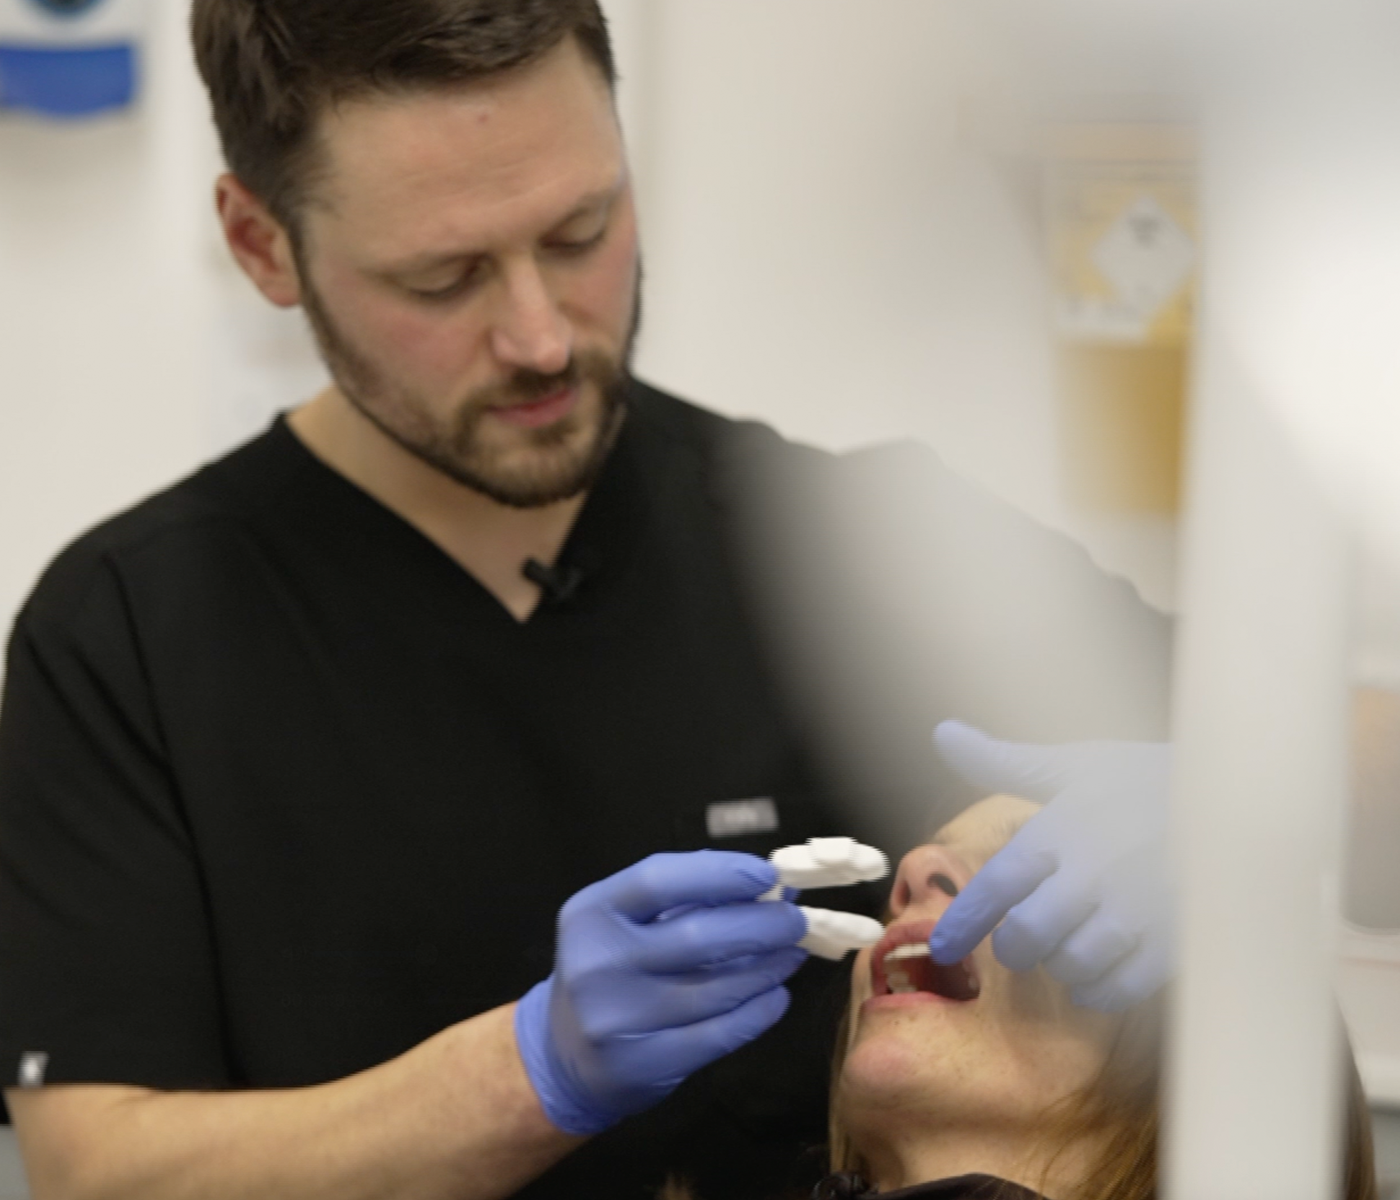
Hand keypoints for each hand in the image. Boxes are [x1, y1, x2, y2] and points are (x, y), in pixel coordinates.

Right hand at [514, 851, 808, 1134]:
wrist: (565, 1056)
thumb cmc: (608, 971)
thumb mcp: (622, 924)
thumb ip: (684, 902)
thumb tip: (767, 886)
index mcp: (591, 913)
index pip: (659, 879)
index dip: (720, 873)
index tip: (767, 874)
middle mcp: (599, 964)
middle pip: (698, 936)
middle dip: (760, 925)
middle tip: (794, 919)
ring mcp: (620, 1020)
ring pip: (718, 989)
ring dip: (768, 967)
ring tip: (792, 953)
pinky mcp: (646, 1064)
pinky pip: (720, 1034)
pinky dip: (759, 1012)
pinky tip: (777, 995)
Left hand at [928, 721, 1172, 1010]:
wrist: (1247, 795)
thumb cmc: (1153, 779)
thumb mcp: (1078, 764)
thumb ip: (1005, 761)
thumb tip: (944, 734)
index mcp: (1064, 827)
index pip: (997, 884)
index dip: (964, 920)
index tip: (942, 945)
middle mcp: (1094, 871)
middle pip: (1027, 933)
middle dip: (1015, 946)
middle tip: (1021, 942)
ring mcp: (1138, 909)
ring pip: (1071, 963)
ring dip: (1059, 965)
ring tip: (1066, 950)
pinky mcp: (1177, 940)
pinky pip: (1121, 987)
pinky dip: (1099, 990)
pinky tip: (1098, 977)